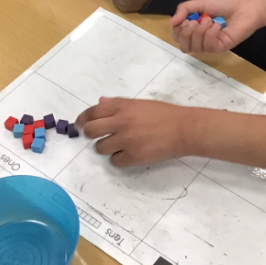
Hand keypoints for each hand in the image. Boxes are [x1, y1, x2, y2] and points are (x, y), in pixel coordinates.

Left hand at [76, 97, 192, 166]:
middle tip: (96, 137)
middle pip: (90, 130)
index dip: (82, 119)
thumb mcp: (141, 103)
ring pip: (100, 148)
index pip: (92, 112)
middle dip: (89, 134)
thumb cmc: (165, 113)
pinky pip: (115, 162)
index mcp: (123, 106)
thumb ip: (119, 104)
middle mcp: (121, 122)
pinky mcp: (133, 157)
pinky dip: (120, 159)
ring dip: (106, 148)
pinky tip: (129, 154)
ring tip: (119, 146)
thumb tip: (100, 103)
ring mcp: (126, 141)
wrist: (184, 129)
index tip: (80, 124)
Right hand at [171, 0, 264, 53]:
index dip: (178, 30)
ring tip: (210, 20)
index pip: (178, 38)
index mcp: (195, 28)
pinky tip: (217, 25)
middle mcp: (202, 38)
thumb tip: (171, 22)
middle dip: (186, 33)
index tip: (186, 19)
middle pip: (184, 47)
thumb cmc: (225, 2)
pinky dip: (210, 34)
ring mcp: (212, 44)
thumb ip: (184, 10)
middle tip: (195, 21)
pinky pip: (208, 46)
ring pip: (194, 47)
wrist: (245, 5)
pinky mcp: (221, 47)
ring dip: (200, 31)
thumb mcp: (200, 3)